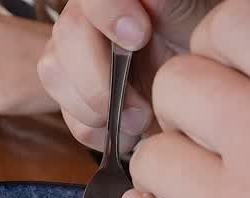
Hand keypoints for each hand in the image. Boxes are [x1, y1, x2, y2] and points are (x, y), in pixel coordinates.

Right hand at [37, 0, 218, 151]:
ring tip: (139, 120)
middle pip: (68, 36)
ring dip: (97, 110)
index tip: (139, 38)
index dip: (109, 14)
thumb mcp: (193, 17)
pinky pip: (68, 117)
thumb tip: (152, 2)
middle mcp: (85, 19)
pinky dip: (98, 133)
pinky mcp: (72, 96)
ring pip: (55, 76)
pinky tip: (127, 132)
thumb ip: (171, 5)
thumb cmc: (194, 41)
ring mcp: (71, 58)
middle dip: (101, 78)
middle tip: (139, 102)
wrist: (192, 80)